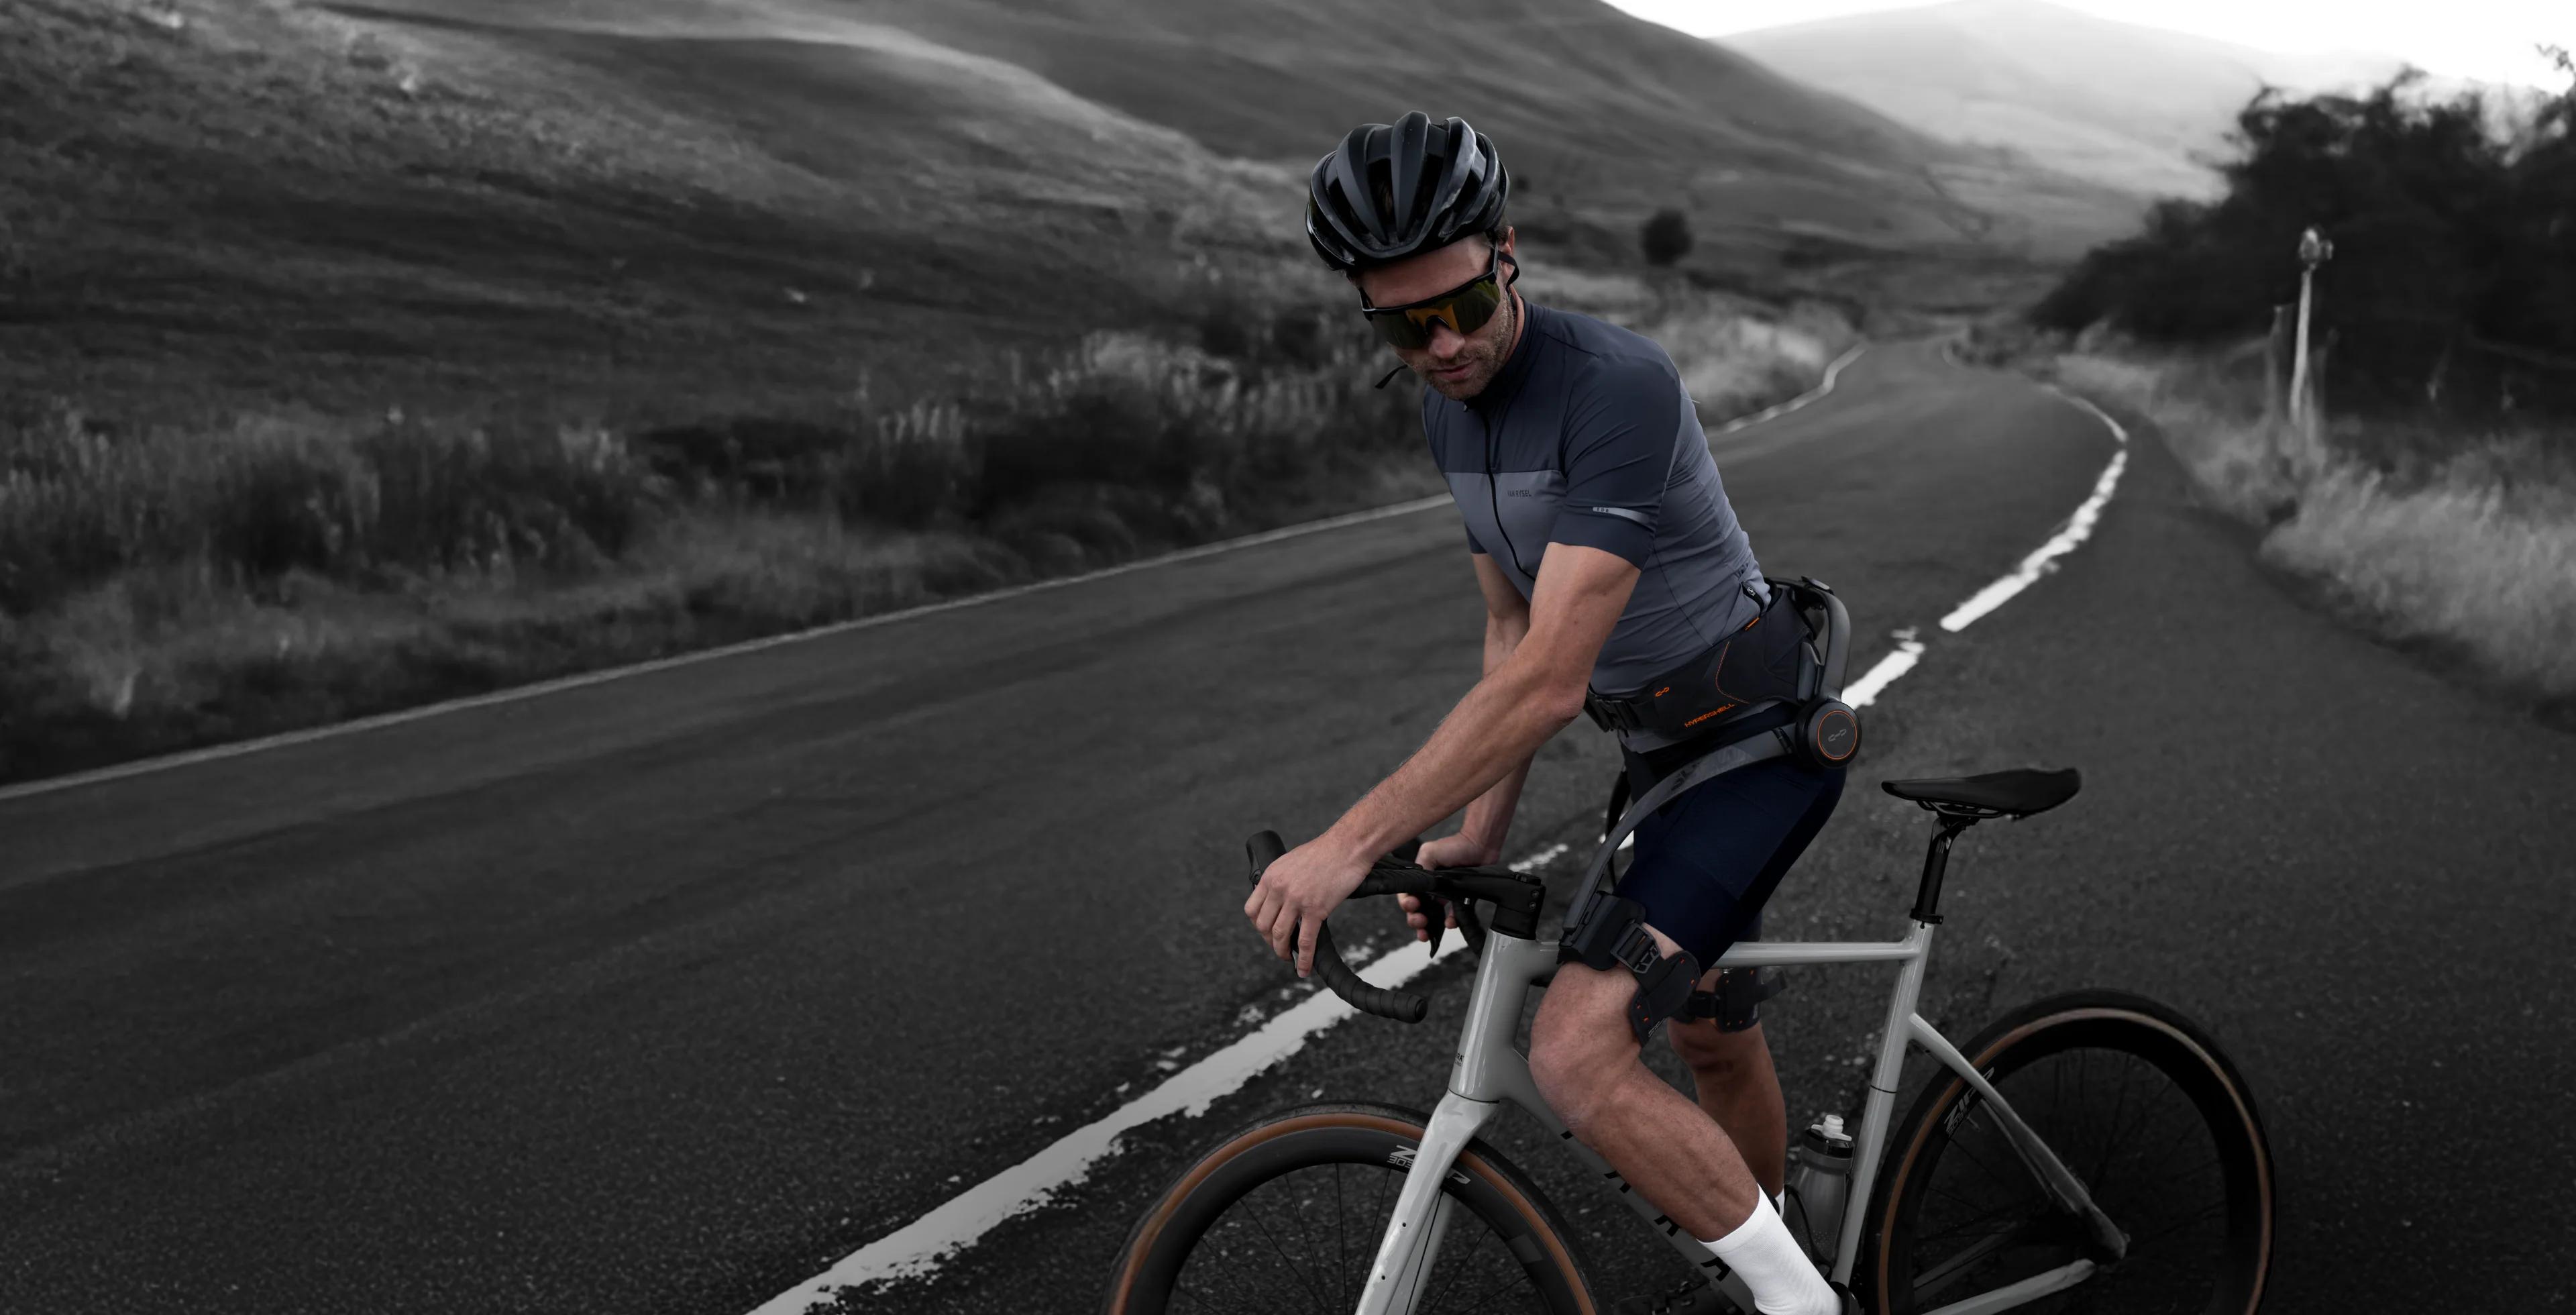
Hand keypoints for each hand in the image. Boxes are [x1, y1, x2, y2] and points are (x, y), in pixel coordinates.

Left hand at [1243, 834, 1371, 977]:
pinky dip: (1303, 959)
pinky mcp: (1316, 909)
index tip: (1266, 932)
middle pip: (1263, 925)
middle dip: (1269, 942)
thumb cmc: (1326, 852)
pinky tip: (1304, 969)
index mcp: (1271, 876)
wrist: (1348, 846)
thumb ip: (1282, 880)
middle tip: (1279, 947)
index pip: (1252, 909)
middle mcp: (1279, 888)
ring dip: (1282, 952)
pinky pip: (1305, 941)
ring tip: (1288, 958)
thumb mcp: (1292, 862)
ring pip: (1280, 935)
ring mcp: (1296, 900)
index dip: (1257, 926)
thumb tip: (1281, 899)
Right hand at [1397, 834, 1498, 941]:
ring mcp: (1444, 893)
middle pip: (1418, 909)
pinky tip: (1449, 923)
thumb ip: (1421, 871)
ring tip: (1428, 934)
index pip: (1408, 895)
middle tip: (1420, 923)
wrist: (1479, 846)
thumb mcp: (1430, 853)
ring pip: (1432, 916)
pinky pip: (1452, 915)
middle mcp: (1431, 886)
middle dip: (1415, 920)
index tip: (1413, 907)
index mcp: (1421, 876)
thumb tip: (1417, 889)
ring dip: (1428, 927)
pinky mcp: (1459, 898)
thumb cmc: (1455, 846)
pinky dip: (1450, 922)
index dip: (1407, 904)